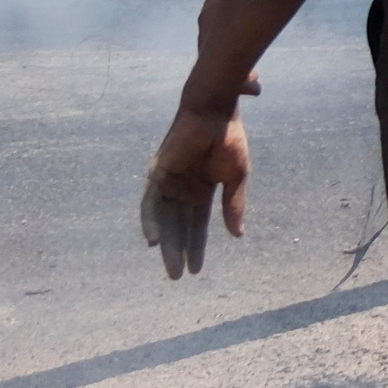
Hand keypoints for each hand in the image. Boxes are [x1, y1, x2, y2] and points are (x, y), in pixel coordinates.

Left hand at [138, 93, 250, 278]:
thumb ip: (234, 206)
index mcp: (202, 189)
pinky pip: (150, 202)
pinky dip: (150, 221)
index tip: (197, 270)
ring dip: (165, 242)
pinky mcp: (158, 172)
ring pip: (163, 219)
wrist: (216, 111)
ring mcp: (169, 181)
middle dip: (177, 251)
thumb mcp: (236, 178)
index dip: (196, 246)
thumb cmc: (229, 138)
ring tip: (169, 267)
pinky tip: (153, 241)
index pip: (196, 224)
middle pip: (177, 226)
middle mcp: (182, 188)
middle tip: (177, 276)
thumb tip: (237, 236)